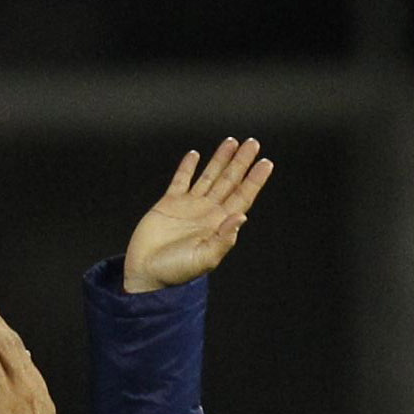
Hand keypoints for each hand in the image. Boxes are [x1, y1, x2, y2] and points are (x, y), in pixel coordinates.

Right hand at [122, 137, 273, 294]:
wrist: (147, 272)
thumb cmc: (176, 271)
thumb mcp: (205, 258)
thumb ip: (223, 239)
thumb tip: (241, 218)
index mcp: (219, 224)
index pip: (242, 197)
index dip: (254, 180)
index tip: (266, 162)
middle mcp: (208, 211)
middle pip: (229, 181)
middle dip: (241, 162)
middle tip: (253, 143)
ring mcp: (189, 205)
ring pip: (209, 176)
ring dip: (220, 159)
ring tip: (231, 141)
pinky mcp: (169, 203)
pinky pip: (181, 180)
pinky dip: (187, 167)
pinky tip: (195, 154)